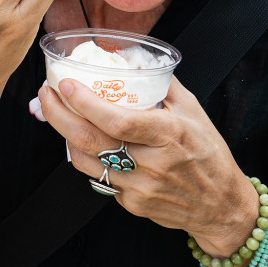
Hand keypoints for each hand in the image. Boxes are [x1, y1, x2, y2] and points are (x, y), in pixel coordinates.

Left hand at [38, 77, 259, 256]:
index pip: (117, 120)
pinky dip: (86, 157)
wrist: (221, 206)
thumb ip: (163, 85)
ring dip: (64, 136)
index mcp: (169, 134)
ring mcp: (139, 188)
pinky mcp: (132, 204)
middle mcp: (152, 163)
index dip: (84, 103)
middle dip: (58, 115)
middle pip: (90, 141)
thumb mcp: (194, 111)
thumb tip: (133, 60)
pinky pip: (98, 178)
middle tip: (46, 95)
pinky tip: (84, 141)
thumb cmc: (209, 154)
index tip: (65, 84)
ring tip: (57, 113)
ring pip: (86, 162)